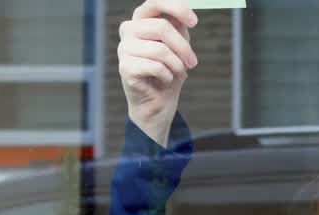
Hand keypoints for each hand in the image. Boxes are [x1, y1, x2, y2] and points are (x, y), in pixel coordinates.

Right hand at [118, 0, 198, 145]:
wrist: (158, 101)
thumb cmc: (168, 69)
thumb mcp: (178, 44)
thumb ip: (179, 26)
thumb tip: (187, 15)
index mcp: (141, 19)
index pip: (155, 2)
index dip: (177, 8)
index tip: (194, 22)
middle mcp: (128, 29)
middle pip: (162, 28)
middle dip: (183, 47)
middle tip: (193, 62)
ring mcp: (123, 48)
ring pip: (160, 50)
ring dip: (177, 65)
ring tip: (180, 73)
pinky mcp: (124, 67)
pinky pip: (156, 67)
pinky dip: (168, 75)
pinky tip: (166, 79)